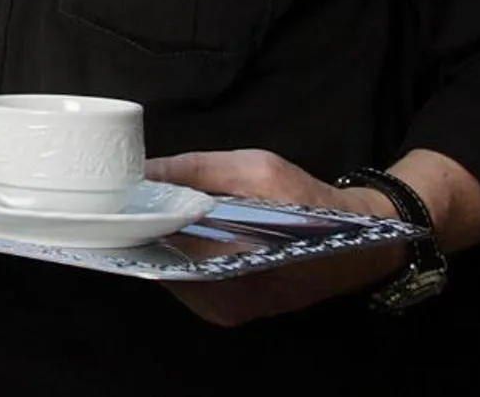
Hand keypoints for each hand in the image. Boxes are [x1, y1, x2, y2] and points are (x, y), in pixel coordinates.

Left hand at [145, 148, 398, 327]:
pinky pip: (190, 278)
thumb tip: (143, 170)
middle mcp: (223, 302)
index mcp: (228, 269)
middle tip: (137, 193)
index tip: (120, 194)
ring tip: (158, 205)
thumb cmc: (306, 201)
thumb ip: (194, 170)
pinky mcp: (232, 308)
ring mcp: (226, 310)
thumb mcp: (253, 168)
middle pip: (162, 261)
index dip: (138, 219)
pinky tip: (182, 226)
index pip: (159, 248)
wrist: (358, 241)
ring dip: (164, 238)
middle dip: (149, 227)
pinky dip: (182, 251)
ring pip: (173, 270)